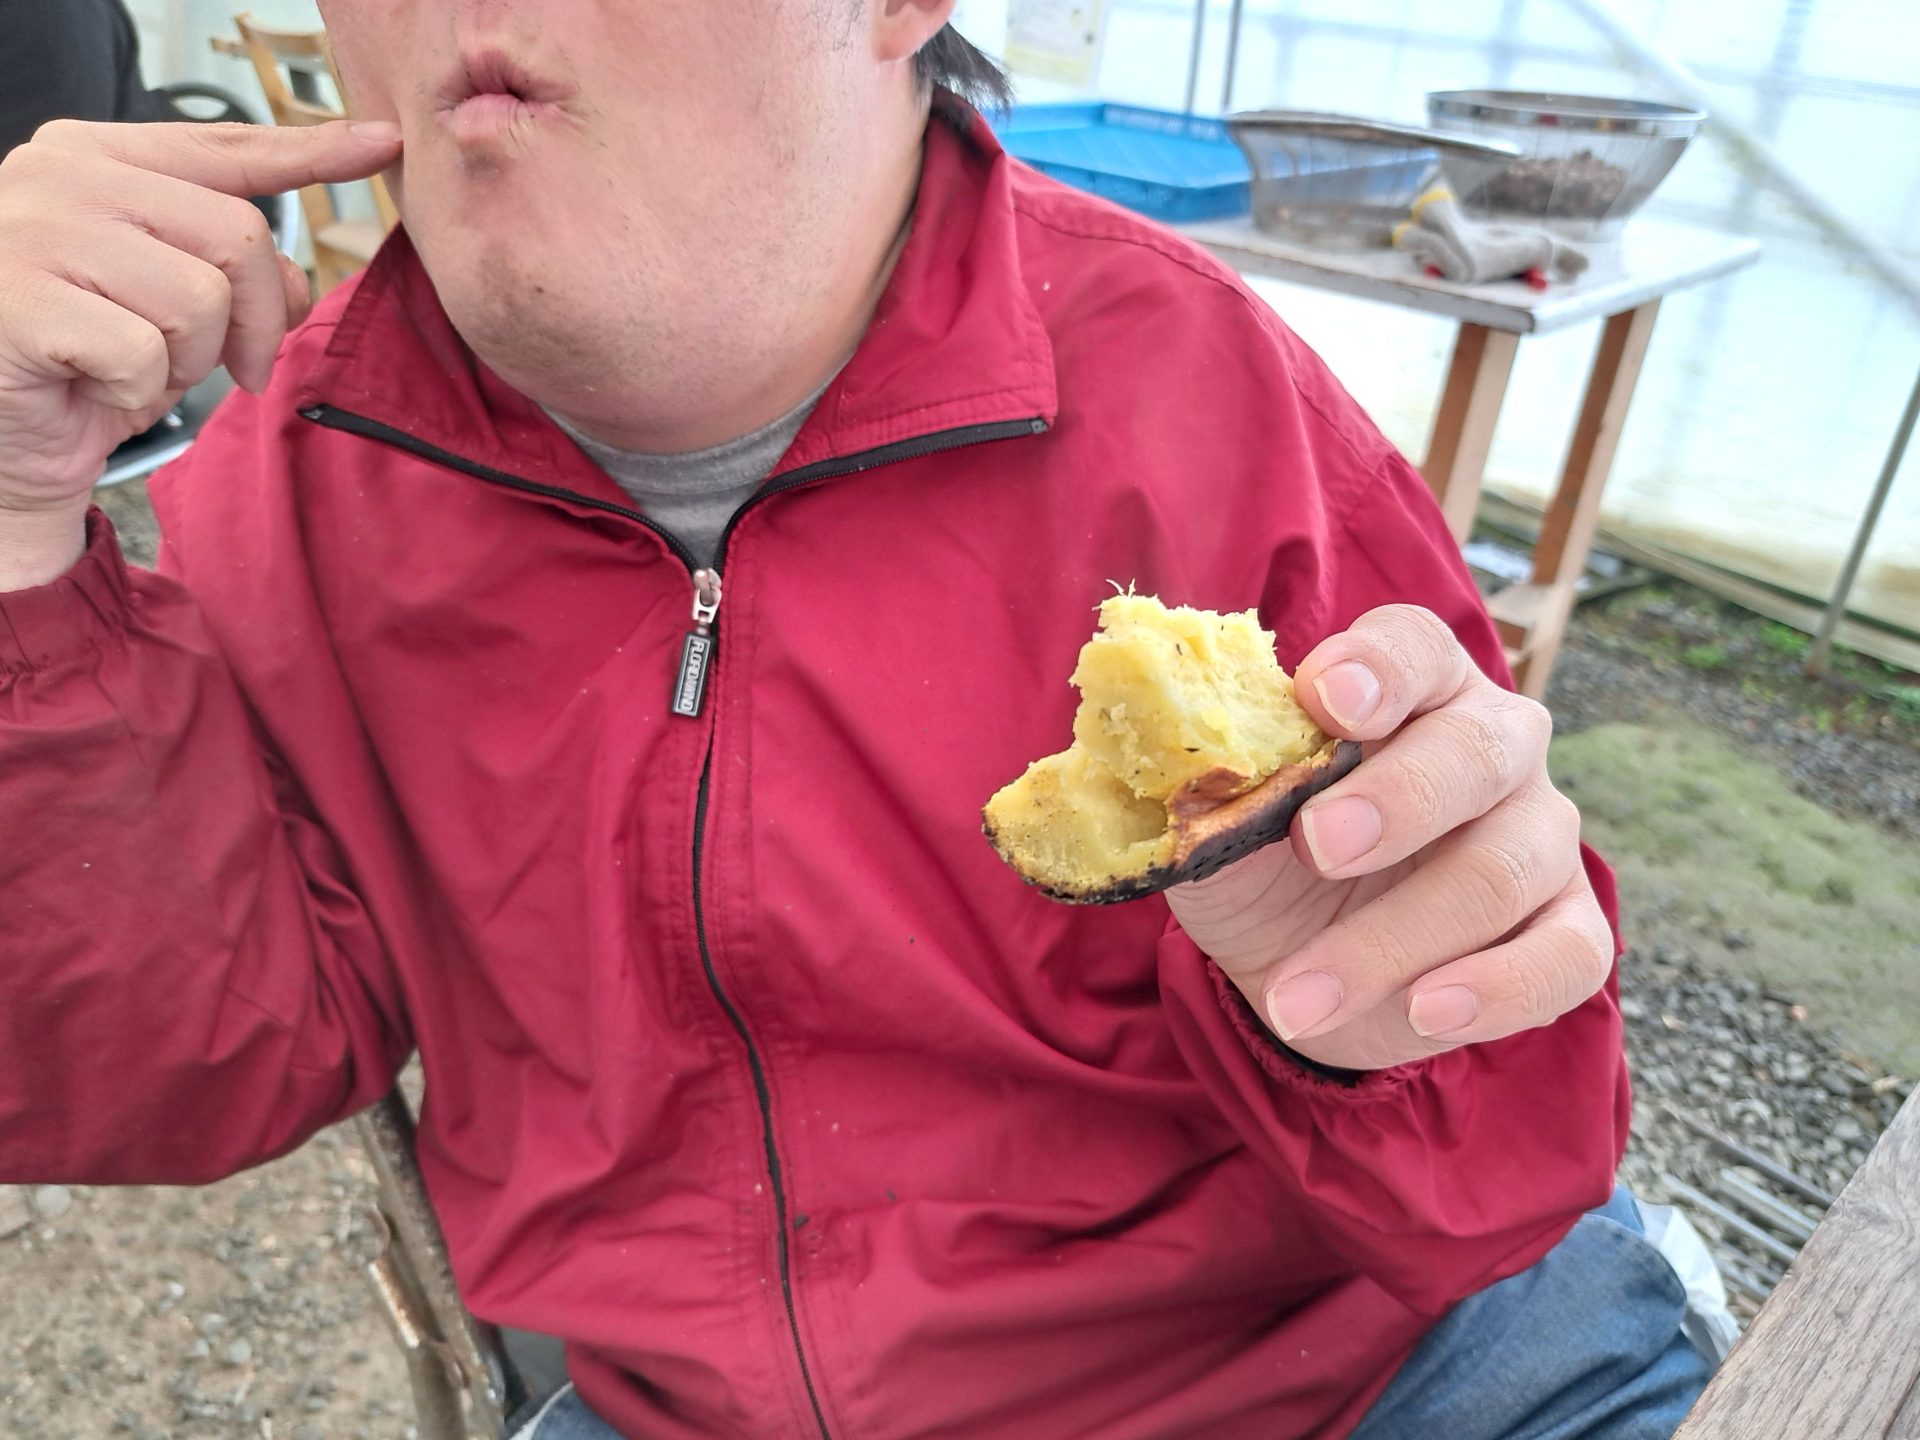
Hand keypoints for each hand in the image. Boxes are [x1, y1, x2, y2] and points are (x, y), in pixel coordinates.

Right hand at [0, 118, 401, 588]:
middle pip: (236, 235)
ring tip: (136, 369)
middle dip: (257, 319)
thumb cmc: (86, 362)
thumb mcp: (175, 306)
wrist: (4, 437)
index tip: (380, 142)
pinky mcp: (22, 304)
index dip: (309, 151)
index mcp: (97, 157)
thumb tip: (297, 275)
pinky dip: (138, 392)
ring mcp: (34, 234)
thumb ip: (233, 268)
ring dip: (190, 362)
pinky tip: (95, 388)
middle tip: (234, 365)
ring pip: (198, 300)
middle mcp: (61, 178)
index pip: (224, 147)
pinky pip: (143, 354)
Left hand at [1165, 604, 1611, 1073]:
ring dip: (1394, 938)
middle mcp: (1492, 743)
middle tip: (1317, 849)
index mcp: (1408, 687)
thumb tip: (1145, 750)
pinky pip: (1565, 955)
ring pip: (1503, 868)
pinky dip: (1496, 988)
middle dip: (1396, 801)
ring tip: (1299, 997)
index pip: (1412, 646)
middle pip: (1477, 747)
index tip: (1325, 702)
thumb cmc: (1262, 864)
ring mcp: (1539, 836)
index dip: (1376, 666)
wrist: (1302, 972)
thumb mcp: (1213, 826)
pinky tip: (1424, 1013)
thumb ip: (1197, 787)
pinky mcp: (1565, 928)